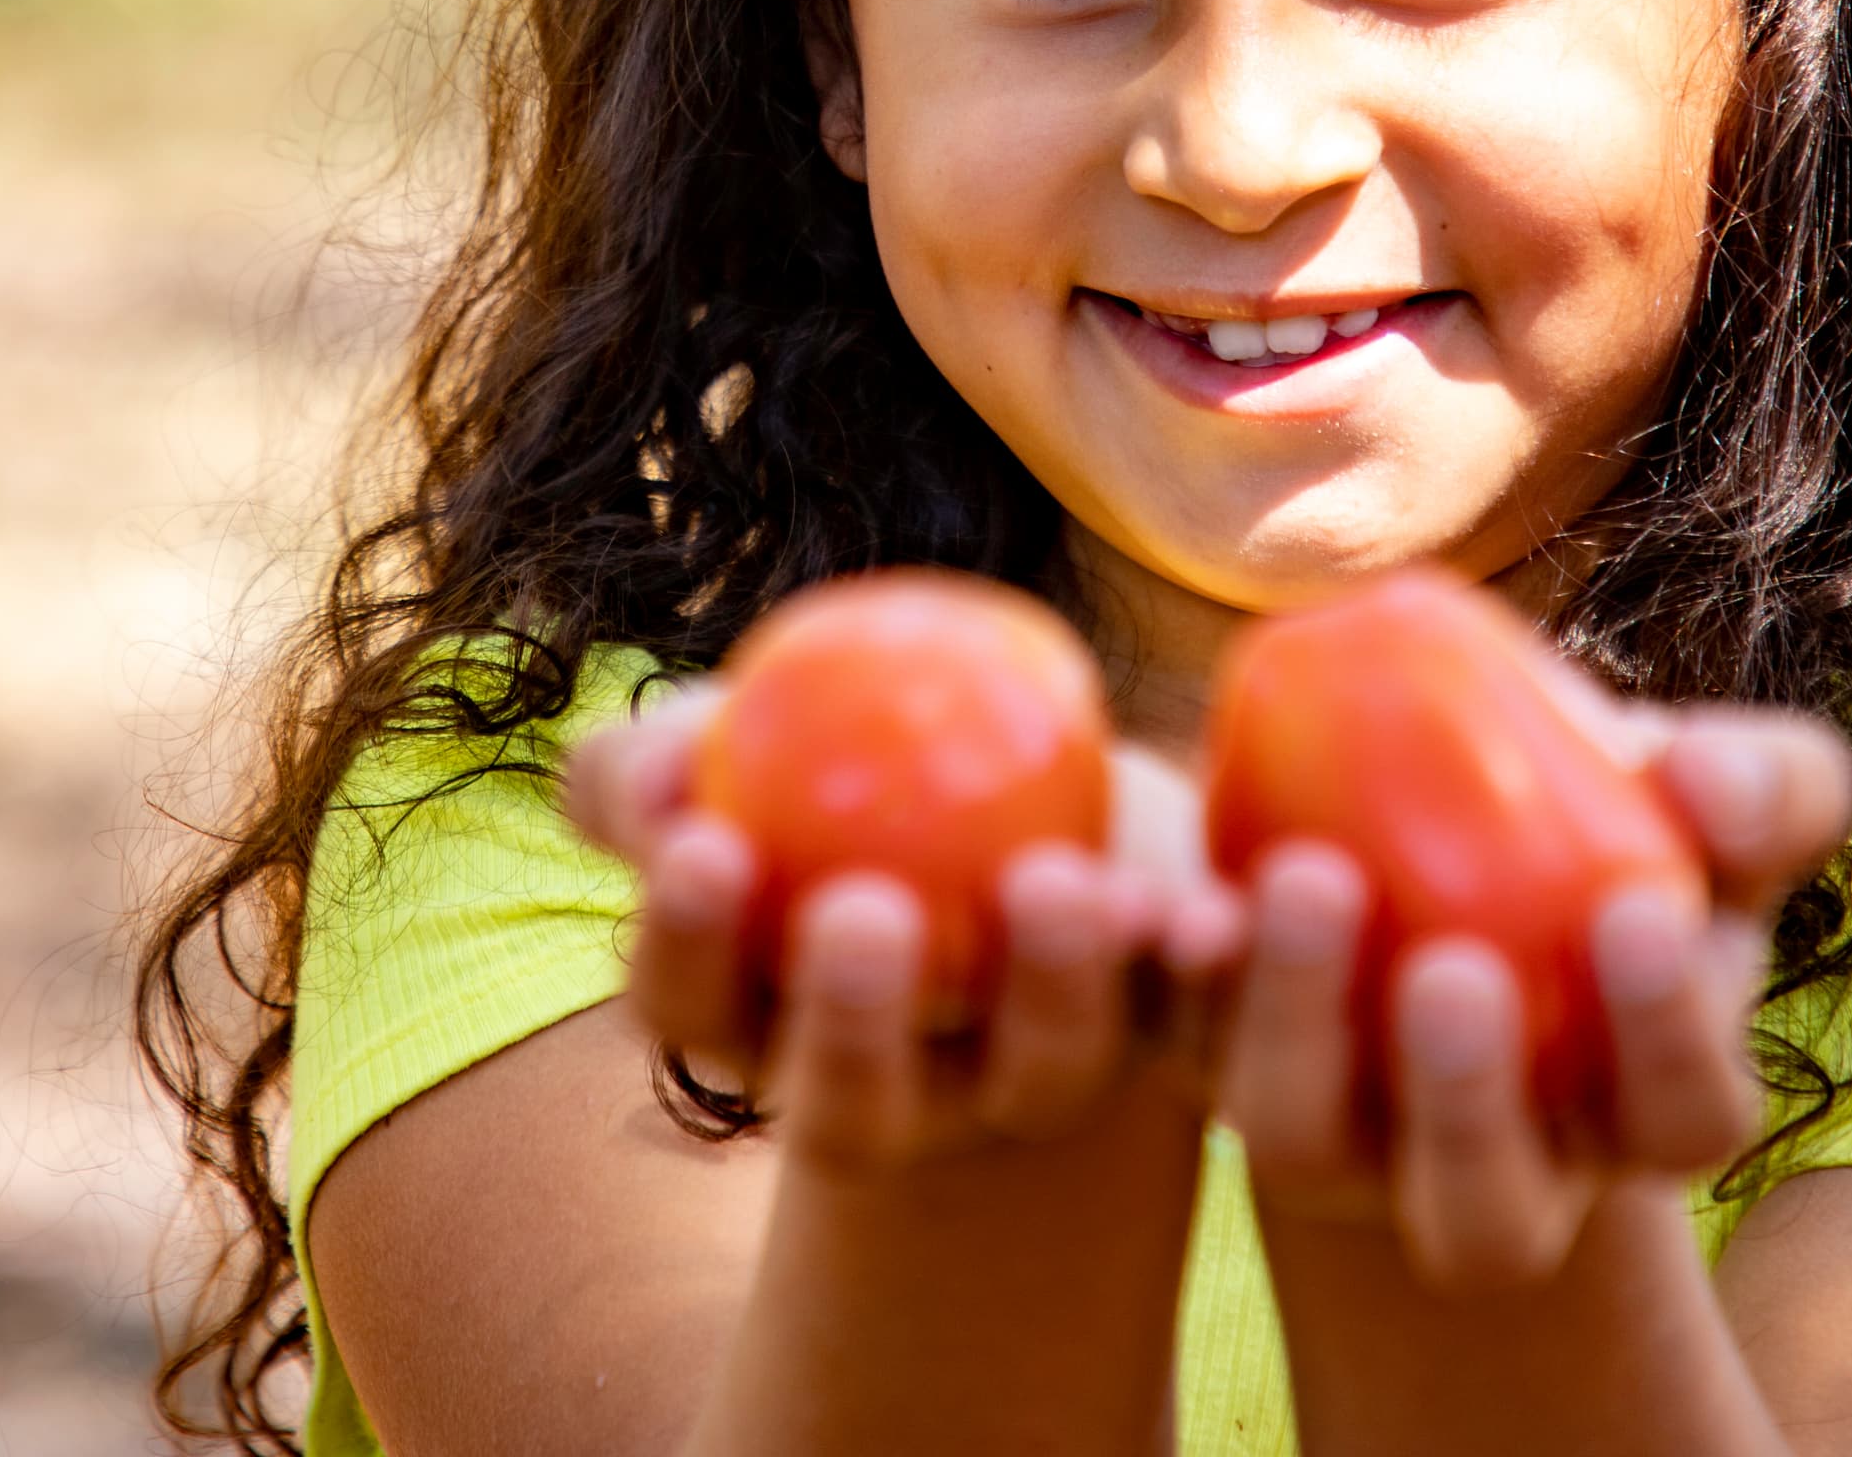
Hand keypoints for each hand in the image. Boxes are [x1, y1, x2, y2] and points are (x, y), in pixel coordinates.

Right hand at [567, 679, 1244, 1174]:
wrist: (1028, 783)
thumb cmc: (831, 761)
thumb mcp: (731, 741)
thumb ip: (651, 760)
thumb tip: (652, 788)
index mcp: (756, 1017)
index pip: (689, 1004)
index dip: (686, 941)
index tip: (704, 845)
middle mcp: (887, 1091)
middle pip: (850, 1110)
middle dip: (851, 1026)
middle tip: (862, 911)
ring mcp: (1026, 1084)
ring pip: (1036, 1077)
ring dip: (1047, 989)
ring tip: (1051, 882)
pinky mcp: (1161, 1045)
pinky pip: (1187, 1021)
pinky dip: (1194, 964)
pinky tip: (1199, 908)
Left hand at [1217, 702, 1851, 1290]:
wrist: (1431, 816)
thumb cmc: (1610, 816)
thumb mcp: (1707, 797)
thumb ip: (1761, 787)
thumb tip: (1706, 784)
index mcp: (1638, 1114)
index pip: (1684, 1118)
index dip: (1668, 1038)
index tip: (1642, 913)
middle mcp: (1485, 1169)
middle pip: (1478, 1208)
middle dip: (1464, 1105)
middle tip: (1452, 969)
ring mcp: (1334, 1132)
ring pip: (1301, 1145)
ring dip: (1292, 1026)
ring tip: (1302, 879)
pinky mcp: (1204, 1056)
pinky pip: (1165, 1039)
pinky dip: (1154, 968)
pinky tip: (1157, 888)